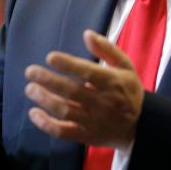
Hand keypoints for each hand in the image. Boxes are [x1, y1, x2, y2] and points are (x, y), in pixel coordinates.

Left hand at [25, 30, 143, 148]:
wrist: (140, 125)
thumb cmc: (129, 91)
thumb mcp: (126, 67)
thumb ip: (107, 49)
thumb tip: (87, 34)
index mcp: (113, 83)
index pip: (88, 73)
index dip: (68, 65)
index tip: (50, 57)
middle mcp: (103, 103)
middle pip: (72, 92)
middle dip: (49, 81)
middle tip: (30, 72)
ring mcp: (94, 121)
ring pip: (66, 112)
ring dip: (45, 100)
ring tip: (30, 89)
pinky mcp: (86, 136)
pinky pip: (64, 132)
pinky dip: (47, 124)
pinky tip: (34, 113)